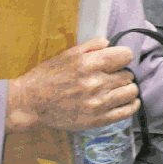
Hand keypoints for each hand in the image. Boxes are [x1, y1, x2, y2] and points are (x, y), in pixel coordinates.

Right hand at [5, 37, 139, 132]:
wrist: (31, 103)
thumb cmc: (47, 76)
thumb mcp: (67, 54)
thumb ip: (91, 46)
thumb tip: (109, 43)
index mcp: (89, 64)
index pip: (126, 55)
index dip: (122, 56)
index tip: (116, 60)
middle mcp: (96, 83)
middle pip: (128, 74)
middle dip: (121, 73)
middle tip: (111, 76)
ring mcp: (98, 103)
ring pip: (131, 92)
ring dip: (127, 88)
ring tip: (117, 89)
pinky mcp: (98, 120)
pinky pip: (127, 111)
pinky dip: (131, 104)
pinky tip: (127, 100)